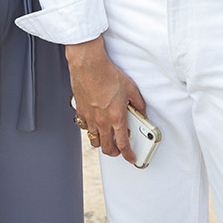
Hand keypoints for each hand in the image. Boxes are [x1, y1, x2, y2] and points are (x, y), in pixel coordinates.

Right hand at [66, 36, 144, 163]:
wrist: (89, 65)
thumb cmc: (108, 74)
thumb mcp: (131, 88)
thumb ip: (138, 104)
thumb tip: (142, 112)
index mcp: (117, 118)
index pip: (123, 145)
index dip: (128, 155)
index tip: (131, 158)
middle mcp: (102, 121)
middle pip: (107, 148)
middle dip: (114, 153)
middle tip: (119, 150)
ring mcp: (90, 118)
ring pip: (94, 140)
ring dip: (101, 142)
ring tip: (106, 137)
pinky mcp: (81, 111)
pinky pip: (85, 126)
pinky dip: (90, 128)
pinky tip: (94, 121)